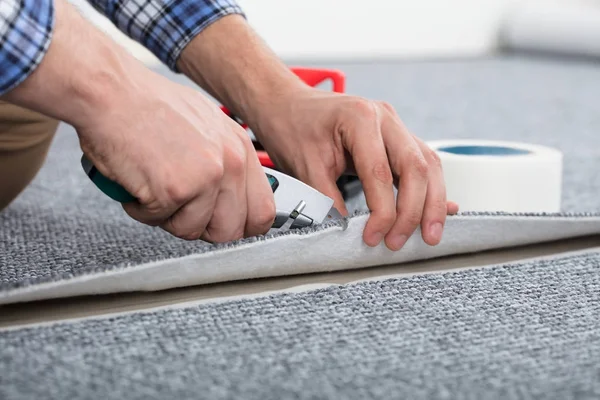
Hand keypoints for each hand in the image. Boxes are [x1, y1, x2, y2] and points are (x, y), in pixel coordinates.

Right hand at [3, 0, 274, 241]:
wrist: (109, 90)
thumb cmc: (146, 106)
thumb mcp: (205, 127)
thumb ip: (224, 163)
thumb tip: (232, 198)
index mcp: (241, 148)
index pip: (262, 211)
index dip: (238, 225)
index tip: (218, 222)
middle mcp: (231, 162)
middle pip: (230, 231)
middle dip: (199, 227)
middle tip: (177, 207)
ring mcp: (206, 177)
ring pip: (193, 231)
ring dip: (167, 217)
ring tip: (152, 187)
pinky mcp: (176, 189)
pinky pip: (159, 221)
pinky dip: (141, 209)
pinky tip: (136, 182)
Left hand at [251, 88, 458, 250]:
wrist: (286, 103)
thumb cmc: (292, 128)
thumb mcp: (304, 167)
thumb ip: (329, 200)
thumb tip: (351, 234)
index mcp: (361, 118)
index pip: (382, 173)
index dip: (383, 213)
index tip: (373, 238)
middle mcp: (385, 118)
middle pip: (417, 167)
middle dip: (416, 211)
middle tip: (402, 242)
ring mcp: (394, 125)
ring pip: (428, 165)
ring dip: (432, 202)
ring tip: (430, 235)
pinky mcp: (396, 138)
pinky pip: (421, 164)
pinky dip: (430, 190)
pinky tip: (442, 210)